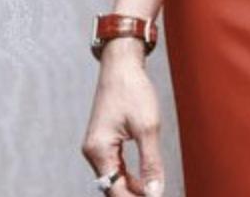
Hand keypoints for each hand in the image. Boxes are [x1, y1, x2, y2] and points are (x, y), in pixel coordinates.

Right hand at [80, 44, 165, 196]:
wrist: (121, 65)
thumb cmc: (132, 90)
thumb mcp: (147, 127)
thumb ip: (151, 163)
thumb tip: (155, 193)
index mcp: (99, 150)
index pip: (115, 189)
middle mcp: (93, 151)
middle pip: (112, 187)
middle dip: (133, 195)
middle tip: (156, 195)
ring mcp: (96, 146)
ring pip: (113, 178)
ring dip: (131, 187)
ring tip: (152, 191)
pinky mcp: (103, 141)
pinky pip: (114, 166)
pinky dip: (127, 175)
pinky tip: (144, 179)